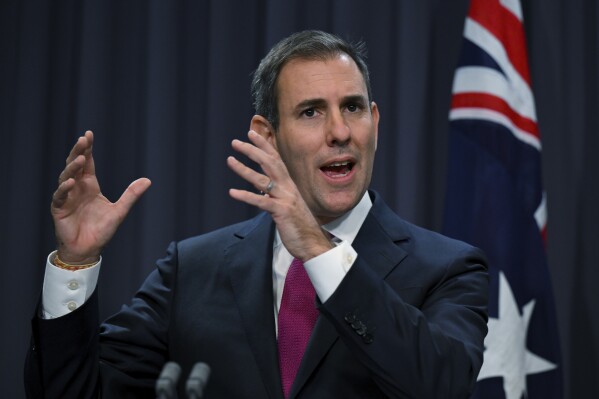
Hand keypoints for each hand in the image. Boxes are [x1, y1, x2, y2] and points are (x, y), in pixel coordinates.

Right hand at [51, 131, 150, 263]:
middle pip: (75, 166)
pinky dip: (65, 189)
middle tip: (83, 139)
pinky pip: (60, 196)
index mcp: (90, 186)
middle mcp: (77, 188)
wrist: (88, 249)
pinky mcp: (59, 209)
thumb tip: (148, 180)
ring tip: (80, 159)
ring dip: (72, 168)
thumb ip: (131, 195)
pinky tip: (71, 182)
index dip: (87, 149)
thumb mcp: (119, 211)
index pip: (88, 163)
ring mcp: (67, 197)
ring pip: (66, 177)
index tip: (89, 134)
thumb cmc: (101, 230)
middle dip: (78, 152)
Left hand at [227, 130, 332, 260]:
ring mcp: (285, 199)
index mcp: (289, 185)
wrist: (313, 244)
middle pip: (269, 163)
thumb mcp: (288, 206)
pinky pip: (261, 202)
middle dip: (252, 150)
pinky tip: (232, 193)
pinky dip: (246, 196)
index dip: (264, 145)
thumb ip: (276, 196)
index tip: (251, 134)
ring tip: (230, 160)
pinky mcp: (281, 212)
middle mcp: (288, 188)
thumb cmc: (299, 226)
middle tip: (236, 142)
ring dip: (244, 169)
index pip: (276, 159)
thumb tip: (262, 192)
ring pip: (262, 180)